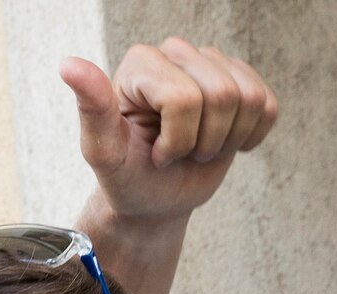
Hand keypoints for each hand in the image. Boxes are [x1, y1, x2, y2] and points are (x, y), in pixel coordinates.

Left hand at [63, 38, 278, 225]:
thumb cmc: (126, 177)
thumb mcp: (104, 153)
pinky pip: (268, 105)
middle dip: (203, 142)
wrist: (153, 199)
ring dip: (226, 140)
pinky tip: (224, 143)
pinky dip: (250, 137)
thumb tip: (68, 65)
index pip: (185, 99)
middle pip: (222, 95)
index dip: (177, 141)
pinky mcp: (241, 81)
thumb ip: (91, 108)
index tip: (155, 154)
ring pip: (249, 98)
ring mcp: (212, 63)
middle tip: (178, 155)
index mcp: (141, 62)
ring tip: (198, 149)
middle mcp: (176, 52)